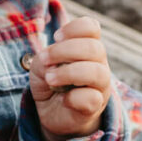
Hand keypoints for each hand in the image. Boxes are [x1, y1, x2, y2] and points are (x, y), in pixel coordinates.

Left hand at [30, 14, 112, 139]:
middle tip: (45, 59)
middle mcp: (99, 63)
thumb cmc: (50, 81)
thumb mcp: (41, 66)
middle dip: (65, 51)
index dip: (74, 28)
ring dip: (68, 73)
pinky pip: (91, 98)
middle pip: (95, 48)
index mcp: (87, 47)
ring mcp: (100, 85)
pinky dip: (73, 97)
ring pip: (97, 73)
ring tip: (50, 78)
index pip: (92, 28)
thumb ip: (45, 60)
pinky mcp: (96, 106)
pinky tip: (63, 99)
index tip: (56, 37)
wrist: (52, 112)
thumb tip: (52, 65)